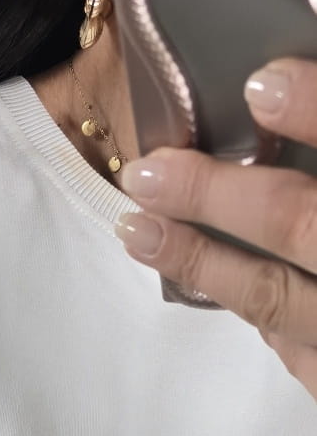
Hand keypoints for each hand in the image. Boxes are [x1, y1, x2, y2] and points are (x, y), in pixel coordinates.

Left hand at [114, 57, 316, 404]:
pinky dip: (249, 313)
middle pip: (300, 223)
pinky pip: (296, 352)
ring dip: (201, 263)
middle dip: (219, 195)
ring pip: (275, 298)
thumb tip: (276, 87)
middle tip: (147, 171)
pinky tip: (203, 280)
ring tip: (137, 230)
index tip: (260, 83)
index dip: (316, 111)